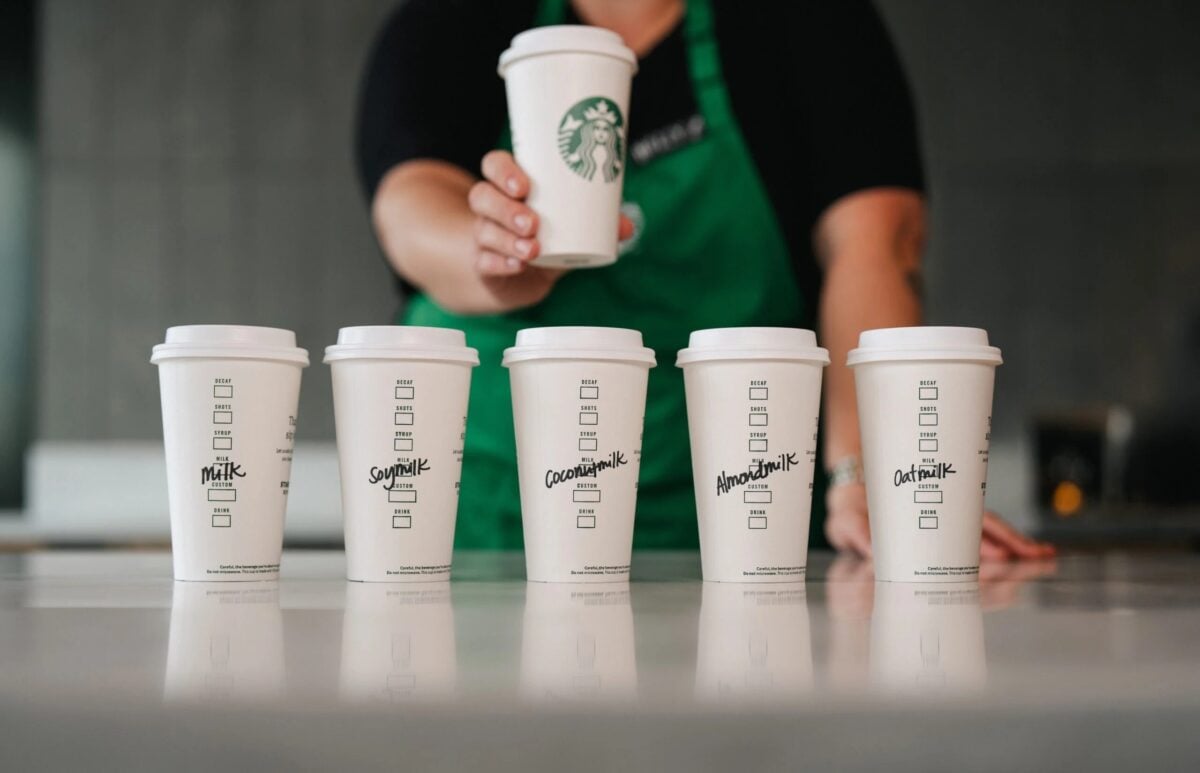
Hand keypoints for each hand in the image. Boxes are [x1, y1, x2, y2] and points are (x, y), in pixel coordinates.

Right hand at [468, 151, 632, 310]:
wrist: (521, 278)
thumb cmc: (547, 239)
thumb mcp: (571, 229)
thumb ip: (598, 225)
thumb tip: (627, 227)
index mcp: (510, 187)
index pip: (494, 165)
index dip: (503, 171)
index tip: (524, 185)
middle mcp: (491, 208)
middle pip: (483, 195)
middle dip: (507, 208)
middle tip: (533, 223)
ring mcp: (484, 236)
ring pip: (484, 230)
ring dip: (507, 239)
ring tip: (533, 249)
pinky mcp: (483, 264)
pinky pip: (484, 261)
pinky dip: (501, 263)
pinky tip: (517, 266)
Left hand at [824, 482, 1057, 560]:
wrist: (854, 489)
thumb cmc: (851, 505)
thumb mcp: (845, 516)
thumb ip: (855, 530)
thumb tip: (869, 550)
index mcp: (917, 509)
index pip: (953, 524)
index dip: (977, 539)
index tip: (998, 555)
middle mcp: (939, 514)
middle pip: (982, 527)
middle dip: (1011, 544)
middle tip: (1038, 558)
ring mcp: (948, 522)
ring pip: (989, 532)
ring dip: (1017, 546)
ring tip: (1044, 557)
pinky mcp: (949, 532)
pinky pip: (984, 538)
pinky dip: (1010, 546)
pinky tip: (1033, 554)